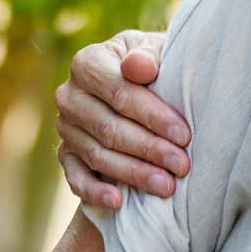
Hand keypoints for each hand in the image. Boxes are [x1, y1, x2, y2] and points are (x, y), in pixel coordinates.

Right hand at [54, 30, 188, 209]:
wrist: (145, 81)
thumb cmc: (157, 64)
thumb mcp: (157, 50)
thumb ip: (147, 56)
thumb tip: (138, 67)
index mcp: (88, 63)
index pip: (121, 94)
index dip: (154, 116)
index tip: (185, 135)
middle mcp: (69, 95)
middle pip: (110, 128)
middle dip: (149, 149)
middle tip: (182, 166)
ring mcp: (65, 127)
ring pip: (98, 154)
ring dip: (133, 173)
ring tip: (166, 186)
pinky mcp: (66, 153)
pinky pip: (75, 176)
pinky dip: (94, 191)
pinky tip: (118, 201)